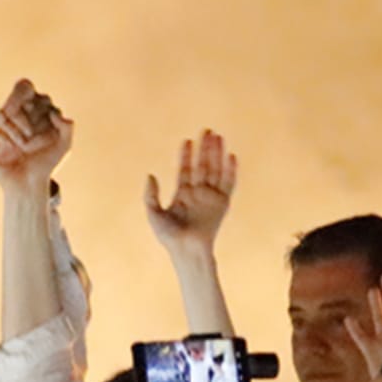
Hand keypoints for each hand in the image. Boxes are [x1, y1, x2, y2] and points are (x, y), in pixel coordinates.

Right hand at [0, 79, 72, 194]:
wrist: (27, 184)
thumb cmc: (45, 163)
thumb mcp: (64, 146)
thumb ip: (67, 128)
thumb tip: (54, 114)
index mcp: (36, 107)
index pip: (27, 89)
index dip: (31, 102)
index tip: (42, 121)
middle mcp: (19, 110)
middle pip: (18, 92)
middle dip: (23, 115)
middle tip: (28, 135)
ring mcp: (3, 121)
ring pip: (3, 110)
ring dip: (14, 129)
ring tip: (22, 147)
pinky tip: (8, 146)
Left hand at [144, 129, 235, 254]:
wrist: (187, 250)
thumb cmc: (169, 237)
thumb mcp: (153, 215)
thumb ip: (150, 196)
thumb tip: (150, 175)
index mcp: (182, 195)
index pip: (184, 170)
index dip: (185, 155)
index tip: (186, 140)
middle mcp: (198, 193)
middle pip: (202, 165)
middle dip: (204, 148)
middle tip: (206, 130)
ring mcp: (211, 197)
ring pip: (215, 170)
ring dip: (217, 154)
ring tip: (218, 137)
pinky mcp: (223, 203)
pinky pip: (229, 183)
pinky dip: (231, 170)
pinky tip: (231, 156)